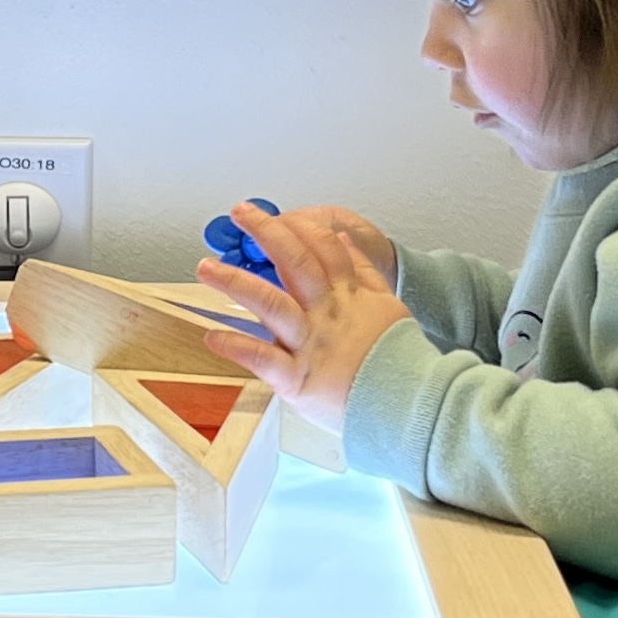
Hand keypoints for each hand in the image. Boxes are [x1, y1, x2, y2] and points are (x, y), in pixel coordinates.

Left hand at [195, 203, 411, 434]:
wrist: (411, 404)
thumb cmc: (398, 361)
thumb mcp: (388, 306)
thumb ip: (363, 273)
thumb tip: (344, 241)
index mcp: (348, 297)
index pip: (322, 248)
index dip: (296, 226)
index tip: (272, 214)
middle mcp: (326, 315)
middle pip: (294, 263)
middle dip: (265, 233)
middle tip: (240, 213)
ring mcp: (310, 345)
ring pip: (270, 303)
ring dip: (235, 282)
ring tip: (207, 268)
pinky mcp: (296, 378)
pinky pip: (260, 358)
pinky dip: (235, 345)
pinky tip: (212, 336)